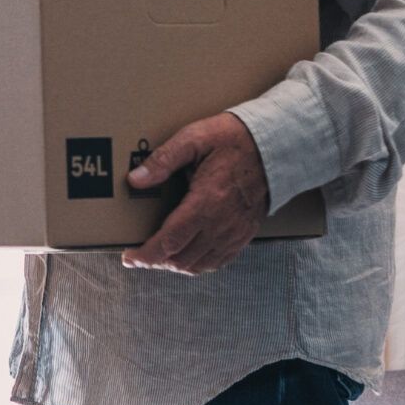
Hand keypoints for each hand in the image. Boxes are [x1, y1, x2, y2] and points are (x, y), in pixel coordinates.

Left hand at [121, 112, 270, 275]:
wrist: (275, 146)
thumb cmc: (234, 139)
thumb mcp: (195, 138)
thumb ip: (163, 160)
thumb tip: (136, 179)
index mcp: (206, 202)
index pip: (170, 242)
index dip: (146, 254)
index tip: (129, 257)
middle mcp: (221, 224)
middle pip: (181, 259)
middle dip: (156, 261)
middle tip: (140, 253)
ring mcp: (235, 233)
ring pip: (199, 265)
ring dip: (175, 264)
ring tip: (160, 255)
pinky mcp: (244, 235)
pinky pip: (218, 262)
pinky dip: (198, 264)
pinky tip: (188, 254)